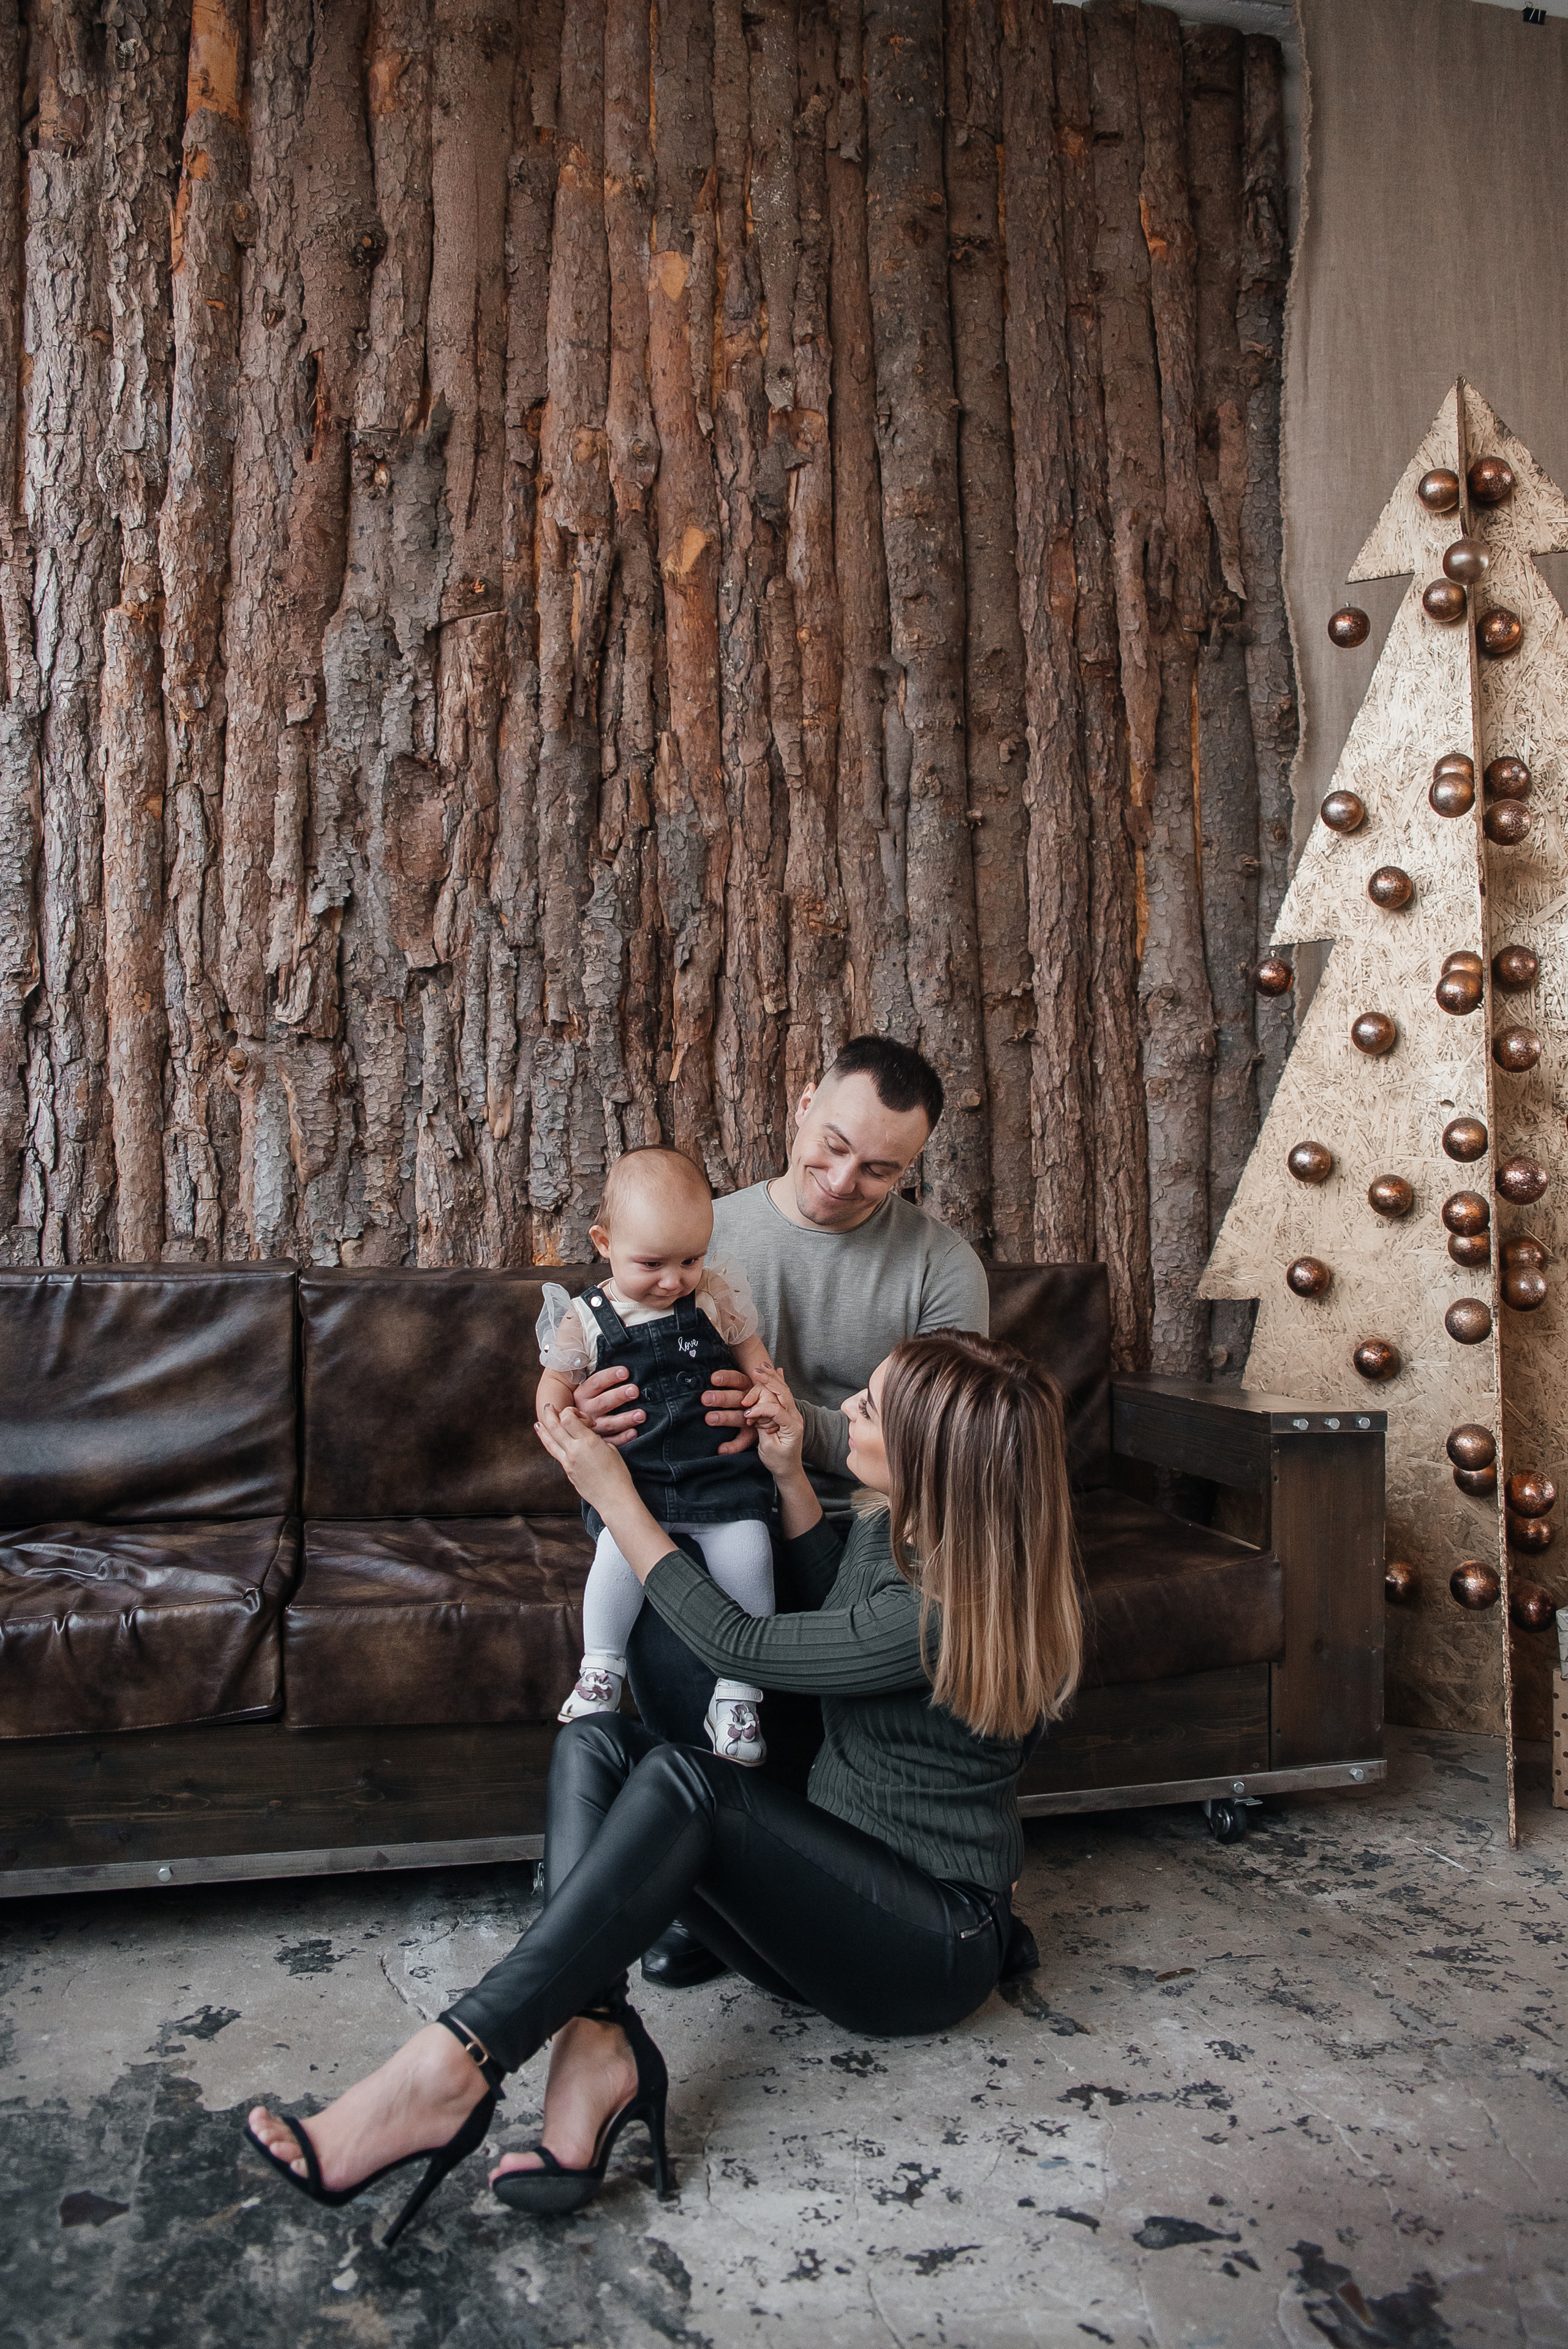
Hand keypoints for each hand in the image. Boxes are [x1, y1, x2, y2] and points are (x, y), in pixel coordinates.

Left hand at [534, 1399, 640, 1519]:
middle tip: (548, 1406)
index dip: (571, 1411)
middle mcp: (574, 1450)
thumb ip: (594, 1440)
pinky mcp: (568, 1472)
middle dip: (549, 1414)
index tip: (580, 1415)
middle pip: (554, 1427)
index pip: (567, 1418)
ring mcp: (568, 1462)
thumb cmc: (618, 1474)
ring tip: (538, 1422)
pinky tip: (548, 1440)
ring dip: (543, 1430)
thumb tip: (586, 1437)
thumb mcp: (610, 1449)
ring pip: (550, 1442)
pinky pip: (555, 1453)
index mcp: (588, 1442)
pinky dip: (549, 1444)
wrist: (613, 1499)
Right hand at [571, 1362, 644, 1448]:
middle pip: (603, 1402)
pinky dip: (622, 1438)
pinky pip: (611, 1441)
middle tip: (634, 1391)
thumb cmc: (587, 1401)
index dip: (610, 1376)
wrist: (570, 1425)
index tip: (625, 1372)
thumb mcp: (587, 1389)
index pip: (596, 1383)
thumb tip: (622, 1369)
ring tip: (641, 1415)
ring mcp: (591, 1427)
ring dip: (626, 1419)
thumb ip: (601, 1381)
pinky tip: (634, 1433)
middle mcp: (585, 1411)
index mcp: (581, 1395)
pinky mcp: (598, 1440)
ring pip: (609, 1424)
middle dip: (619, 1396)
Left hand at [701, 1365, 757, 1455]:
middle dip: (722, 1398)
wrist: (769, 1412)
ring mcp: (754, 1417)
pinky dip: (734, 1446)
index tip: (713, 1378)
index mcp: (748, 1385)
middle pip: (738, 1397)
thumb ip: (728, 1379)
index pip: (738, 1379)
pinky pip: (745, 1440)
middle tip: (705, 1398)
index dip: (726, 1378)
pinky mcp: (755, 1433)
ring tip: (709, 1419)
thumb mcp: (740, 1383)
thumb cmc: (746, 1395)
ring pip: (740, 1417)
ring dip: (725, 1418)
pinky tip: (721, 1449)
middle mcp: (752, 1400)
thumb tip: (704, 1367)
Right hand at [745, 1367, 805, 1482]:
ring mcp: (793, 1414)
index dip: (760, 1409)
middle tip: (756, 1370)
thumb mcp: (768, 1447)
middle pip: (784, 1393)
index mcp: (792, 1427)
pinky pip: (784, 1394)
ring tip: (763, 1365)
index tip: (746, 1414)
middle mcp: (795, 1417)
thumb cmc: (778, 1462)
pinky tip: (777, 1371)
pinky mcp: (788, 1414)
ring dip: (773, 1378)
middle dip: (769, 1381)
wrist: (789, 1469)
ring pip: (784, 1391)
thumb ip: (762, 1428)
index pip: (776, 1410)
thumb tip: (753, 1413)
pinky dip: (779, 1382)